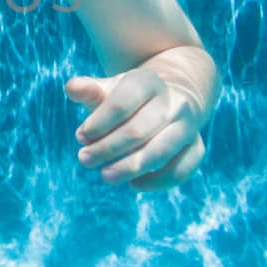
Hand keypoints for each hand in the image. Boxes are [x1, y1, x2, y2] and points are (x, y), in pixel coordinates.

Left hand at [65, 70, 204, 191]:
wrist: (169, 98)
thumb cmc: (129, 97)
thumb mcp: (110, 88)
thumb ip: (90, 89)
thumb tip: (71, 88)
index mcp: (149, 82)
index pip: (121, 103)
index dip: (99, 123)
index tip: (80, 136)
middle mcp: (173, 102)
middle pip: (138, 130)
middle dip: (108, 148)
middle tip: (84, 159)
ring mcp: (188, 125)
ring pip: (161, 151)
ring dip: (131, 167)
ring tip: (106, 176)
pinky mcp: (195, 146)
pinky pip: (182, 168)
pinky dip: (159, 181)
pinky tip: (134, 185)